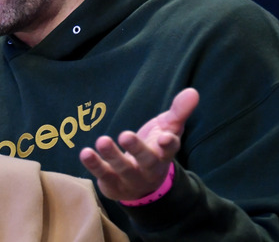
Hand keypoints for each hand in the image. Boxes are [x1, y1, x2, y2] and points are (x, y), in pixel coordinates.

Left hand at [79, 88, 198, 200]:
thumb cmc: (156, 148)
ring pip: (123, 169)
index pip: (170, 149)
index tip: (165, 138)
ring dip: (112, 156)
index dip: (168, 144)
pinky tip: (85, 153)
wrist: (143, 185)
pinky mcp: (114, 185)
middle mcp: (150, 169)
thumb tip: (193, 91)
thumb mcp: (168, 128)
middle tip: (125, 135)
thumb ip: (179, 111)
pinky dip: (94, 166)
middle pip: (146, 160)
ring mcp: (132, 179)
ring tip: (102, 141)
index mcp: (165, 154)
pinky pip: (104, 176)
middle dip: (136, 149)